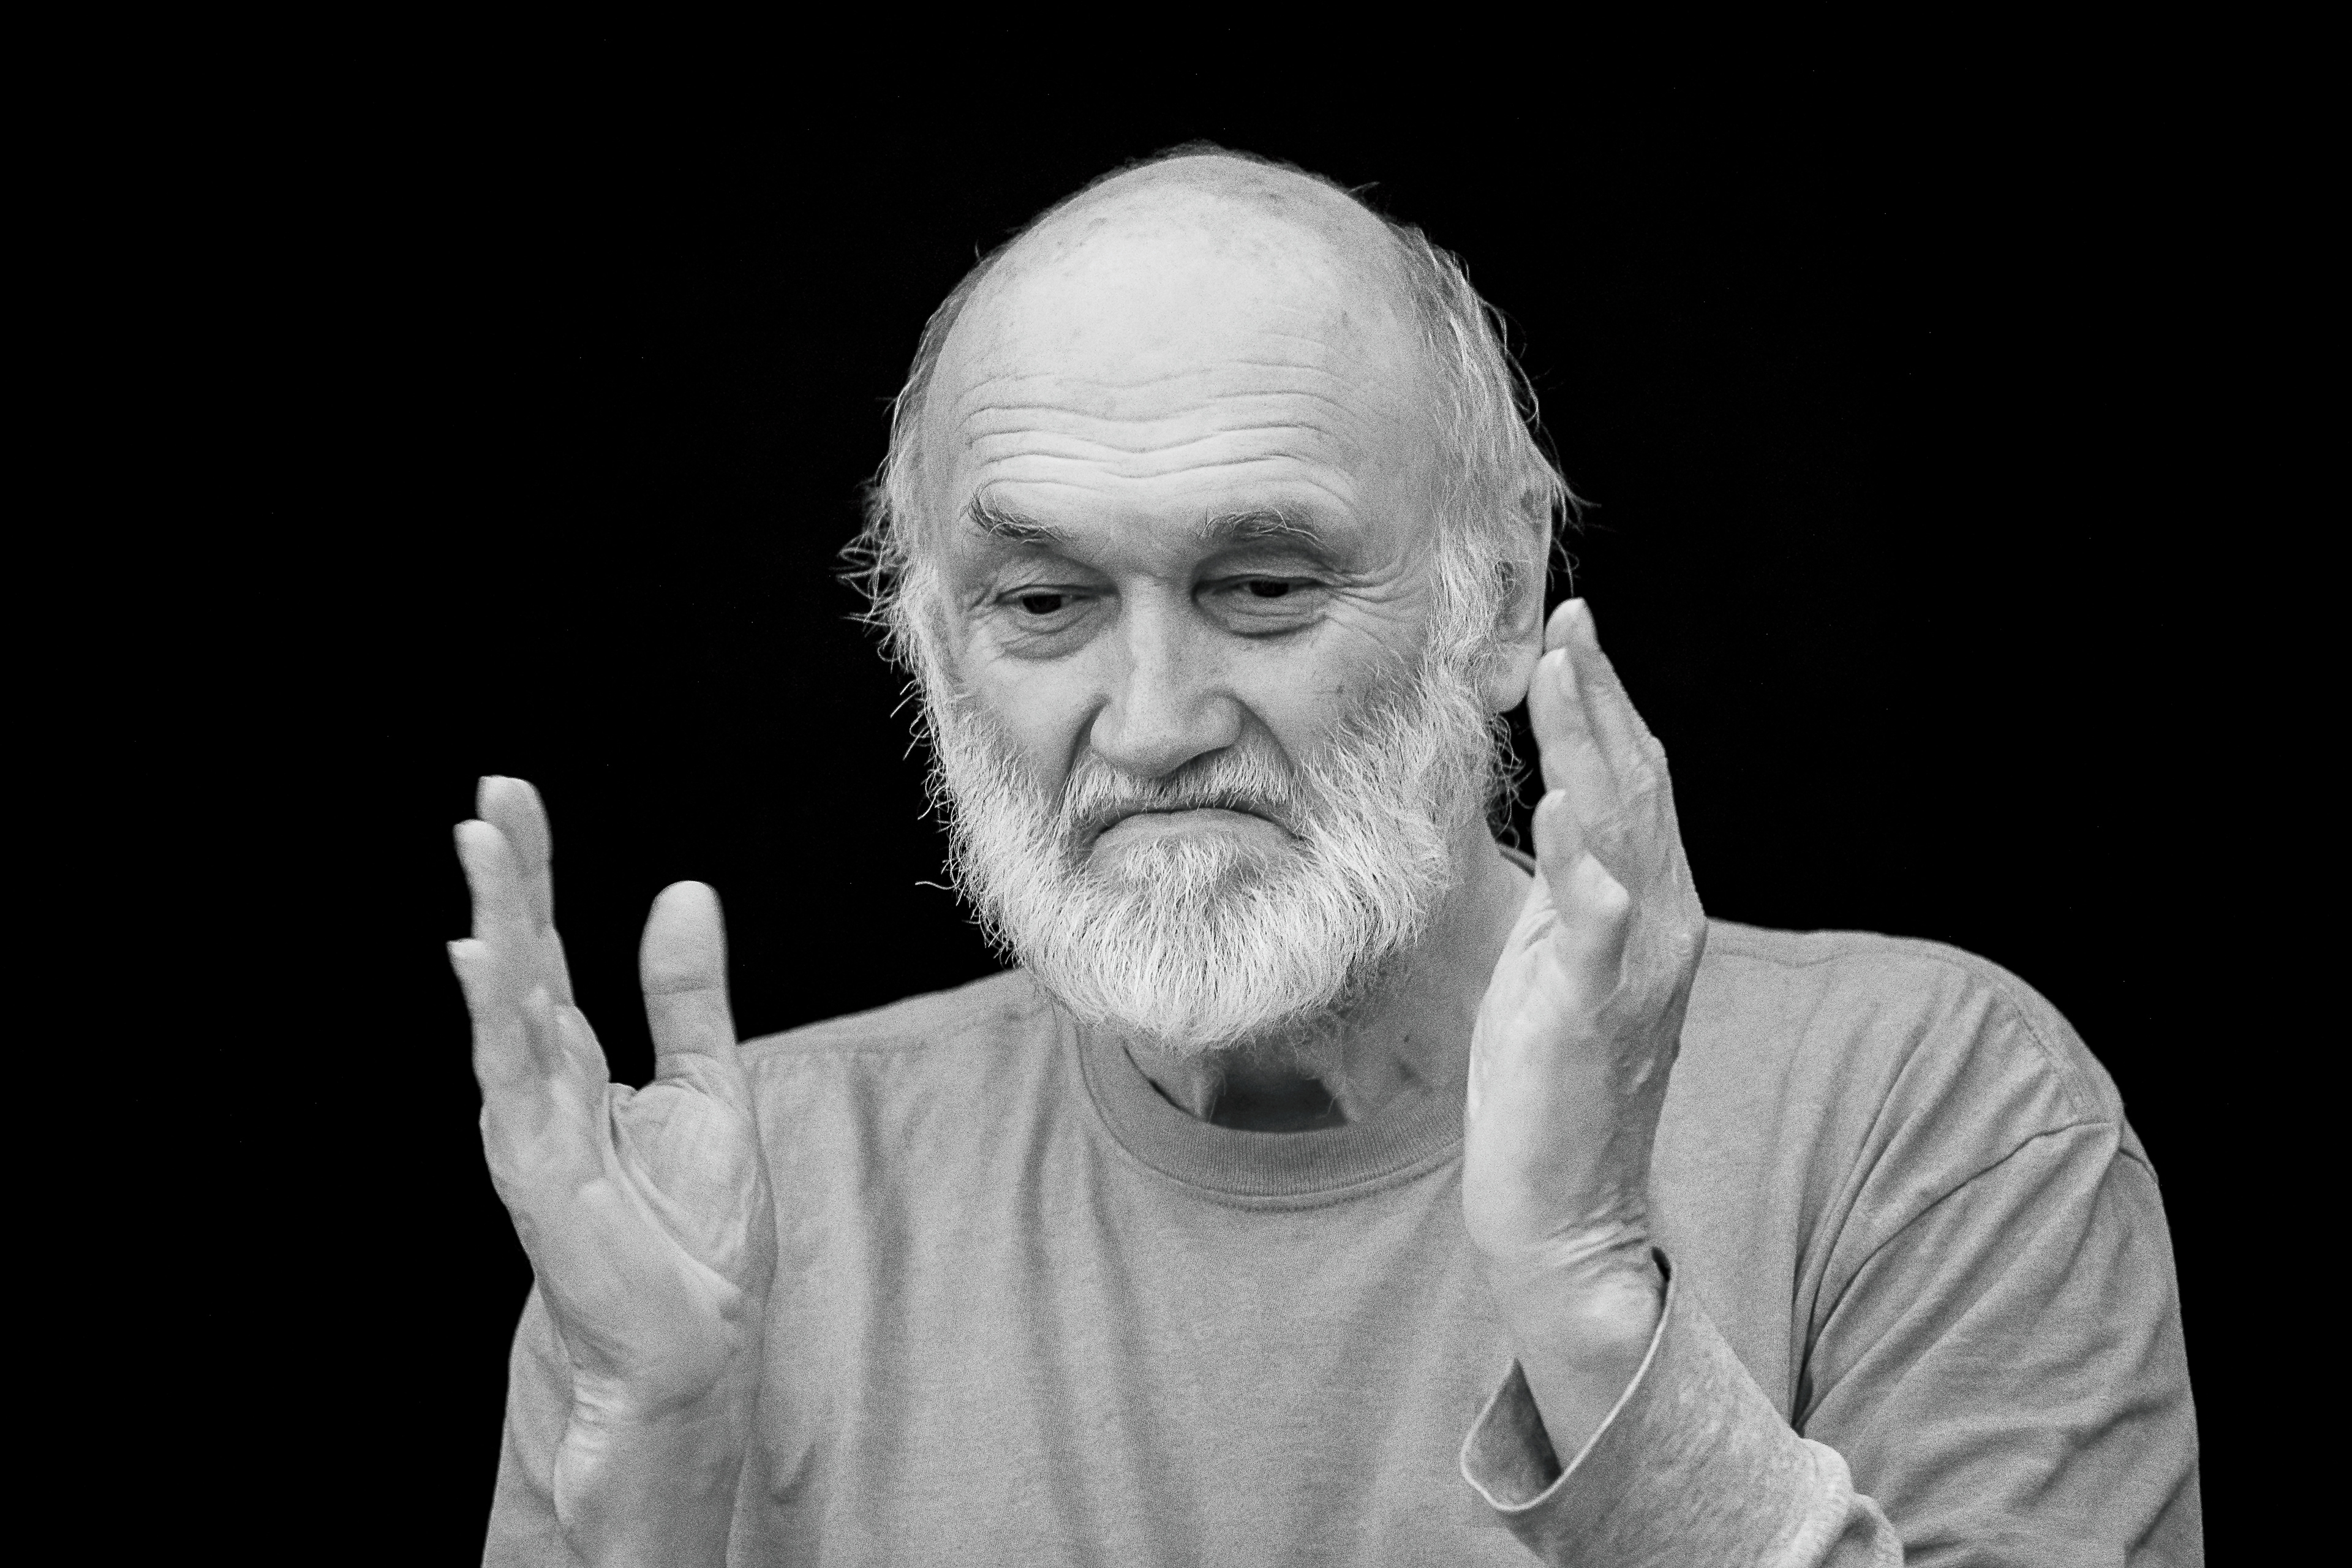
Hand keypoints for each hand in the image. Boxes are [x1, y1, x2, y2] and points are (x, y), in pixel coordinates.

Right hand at [451, 777, 773, 1559]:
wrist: (691, 1349)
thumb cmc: (692, 1240)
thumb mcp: (707, 1089)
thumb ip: (686, 998)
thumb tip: (684, 892)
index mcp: (580, 1065)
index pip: (548, 950)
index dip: (531, 874)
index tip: (511, 796)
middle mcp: (544, 1086)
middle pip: (519, 962)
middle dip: (505, 879)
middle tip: (489, 797)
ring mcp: (533, 1126)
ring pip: (506, 1007)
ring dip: (495, 927)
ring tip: (481, 850)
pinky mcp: (541, 1171)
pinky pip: (513, 1081)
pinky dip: (497, 1019)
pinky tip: (483, 961)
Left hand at [1462, 603, 1705, 1449]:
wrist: (1564, 1208)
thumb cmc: (1551, 1081)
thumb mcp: (1555, 960)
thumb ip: (1567, 888)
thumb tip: (1557, 813)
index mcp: (1649, 910)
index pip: (1636, 786)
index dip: (1605, 706)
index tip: (1569, 632)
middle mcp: (1662, 927)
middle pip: (1638, 788)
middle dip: (1600, 700)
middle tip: (1568, 619)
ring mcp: (1635, 970)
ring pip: (1624, 834)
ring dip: (1591, 748)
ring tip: (1560, 675)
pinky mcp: (1593, 1013)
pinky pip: (1596, 925)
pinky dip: (1583, 861)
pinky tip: (1561, 807)